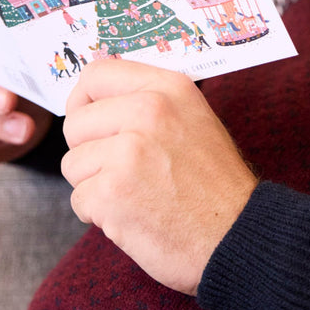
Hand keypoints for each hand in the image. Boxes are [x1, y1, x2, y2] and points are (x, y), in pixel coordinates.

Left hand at [62, 57, 258, 295]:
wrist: (236, 235)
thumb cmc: (214, 183)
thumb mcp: (192, 119)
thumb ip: (149, 101)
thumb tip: (98, 97)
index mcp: (167, 88)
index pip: (96, 74)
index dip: (84, 101)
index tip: (89, 121)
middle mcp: (147, 110)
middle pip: (76, 122)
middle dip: (89, 151)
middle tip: (121, 171)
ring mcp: (128, 151)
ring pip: (73, 163)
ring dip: (94, 185)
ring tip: (133, 194)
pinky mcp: (112, 192)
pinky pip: (78, 199)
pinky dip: (98, 215)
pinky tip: (131, 216)